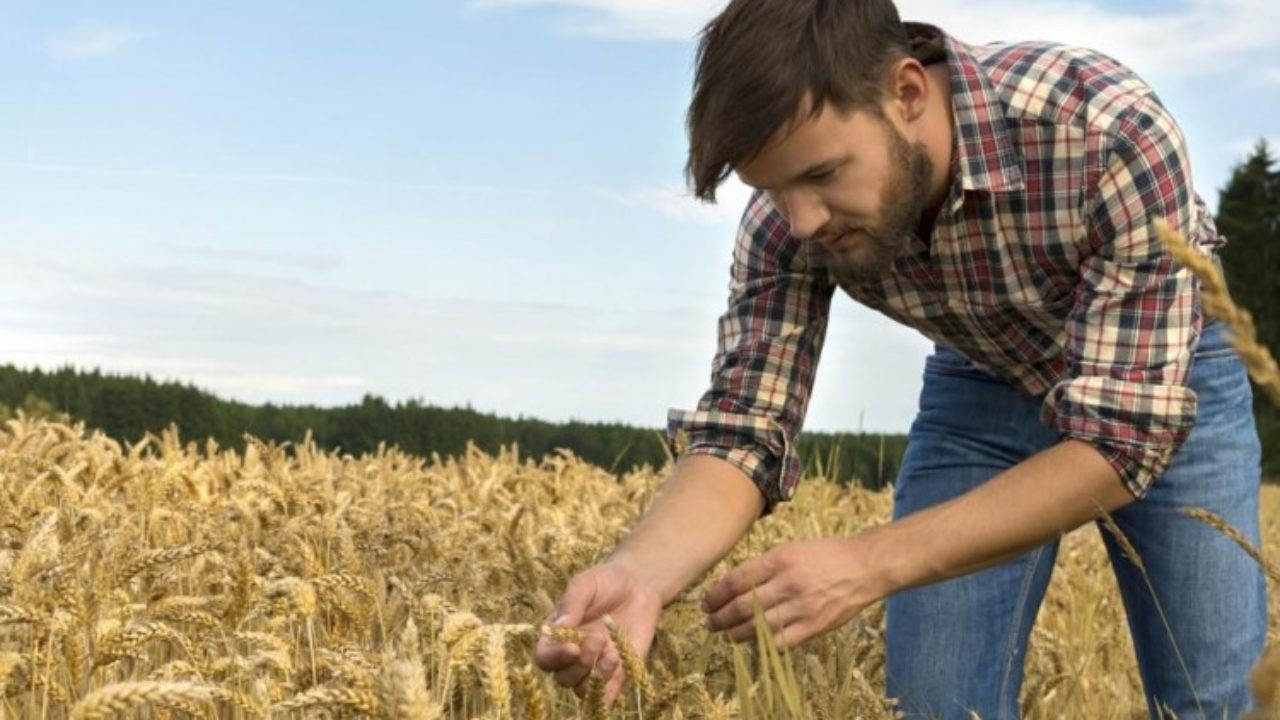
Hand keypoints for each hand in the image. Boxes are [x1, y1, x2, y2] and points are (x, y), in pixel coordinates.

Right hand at [533, 561, 662, 705]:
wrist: (639, 585)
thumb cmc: (606, 581)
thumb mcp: (585, 584)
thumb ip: (572, 605)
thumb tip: (559, 628)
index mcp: (557, 635)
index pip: (544, 657)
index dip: (555, 657)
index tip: (573, 646)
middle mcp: (573, 655)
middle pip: (563, 678)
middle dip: (579, 664)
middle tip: (598, 639)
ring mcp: (594, 665)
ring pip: (582, 690)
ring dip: (595, 677)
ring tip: (612, 654)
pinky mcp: (617, 673)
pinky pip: (606, 694)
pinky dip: (609, 689)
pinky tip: (619, 665)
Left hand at [702, 535, 884, 650]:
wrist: (864, 567)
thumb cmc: (824, 555)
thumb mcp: (791, 549)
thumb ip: (763, 566)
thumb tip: (732, 585)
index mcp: (780, 559)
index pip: (736, 581)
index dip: (716, 594)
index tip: (706, 601)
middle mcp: (788, 583)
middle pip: (742, 607)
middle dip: (719, 617)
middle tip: (709, 621)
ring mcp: (802, 607)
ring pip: (757, 627)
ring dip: (734, 633)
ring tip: (724, 634)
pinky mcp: (814, 627)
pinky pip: (780, 642)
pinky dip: (762, 644)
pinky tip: (752, 643)